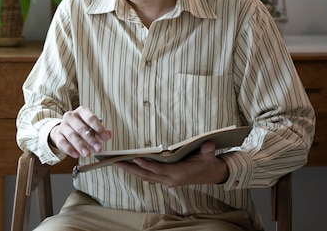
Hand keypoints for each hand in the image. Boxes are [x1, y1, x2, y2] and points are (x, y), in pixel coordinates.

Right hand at [49, 106, 112, 157]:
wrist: (64, 130)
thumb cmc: (80, 127)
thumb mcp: (91, 126)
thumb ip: (101, 131)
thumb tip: (109, 134)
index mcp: (81, 111)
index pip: (91, 118)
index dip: (99, 128)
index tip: (105, 138)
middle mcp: (71, 116)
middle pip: (81, 128)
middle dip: (91, 139)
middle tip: (98, 148)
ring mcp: (63, 125)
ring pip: (71, 135)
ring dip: (80, 145)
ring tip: (87, 154)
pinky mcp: (57, 135)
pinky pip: (62, 142)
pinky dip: (70, 149)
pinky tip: (76, 154)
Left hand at [114, 141, 228, 186]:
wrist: (210, 174)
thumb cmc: (207, 162)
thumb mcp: (209, 155)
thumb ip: (207, 150)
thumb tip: (208, 144)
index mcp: (179, 173)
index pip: (159, 170)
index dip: (147, 166)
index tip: (136, 160)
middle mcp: (171, 179)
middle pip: (147, 175)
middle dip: (131, 169)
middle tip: (116, 162)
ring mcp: (167, 181)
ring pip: (145, 177)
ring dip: (131, 171)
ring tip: (118, 163)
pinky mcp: (165, 181)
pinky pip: (149, 177)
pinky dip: (138, 172)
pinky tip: (129, 167)